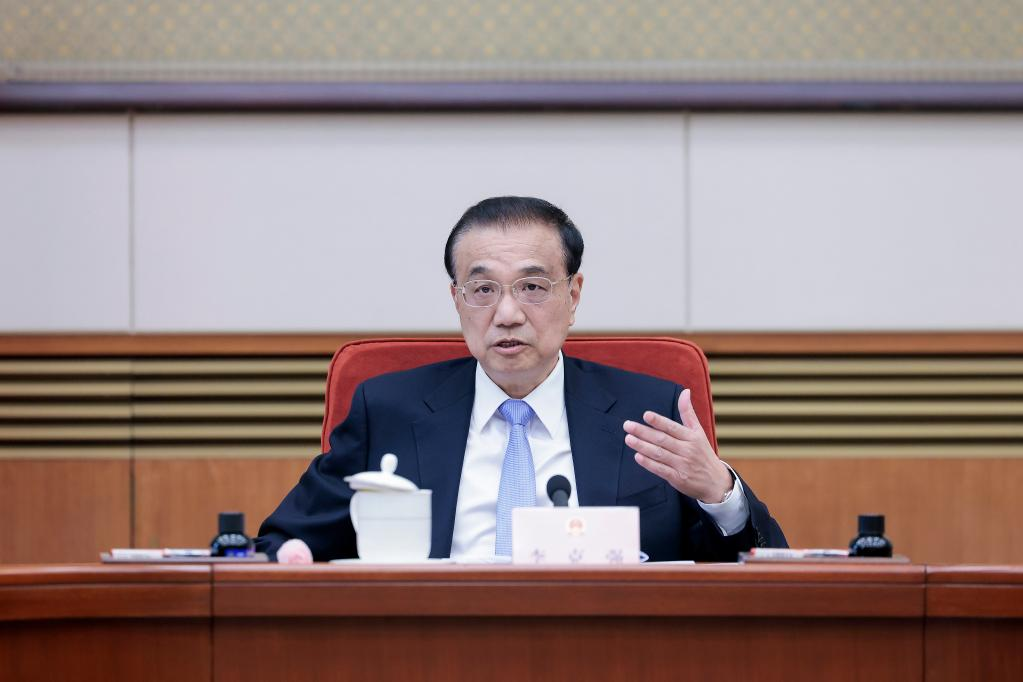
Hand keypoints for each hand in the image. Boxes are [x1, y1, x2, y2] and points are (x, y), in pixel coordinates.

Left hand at [623, 388, 732, 503]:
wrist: (716, 482)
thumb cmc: (703, 453)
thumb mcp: (699, 432)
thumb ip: (688, 413)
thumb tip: (685, 391)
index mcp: (692, 437)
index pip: (672, 427)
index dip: (659, 421)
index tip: (646, 415)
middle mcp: (687, 450)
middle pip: (662, 439)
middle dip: (643, 432)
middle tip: (627, 425)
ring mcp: (682, 465)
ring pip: (659, 454)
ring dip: (642, 446)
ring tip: (628, 438)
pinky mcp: (678, 478)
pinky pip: (661, 470)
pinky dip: (649, 463)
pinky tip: (637, 456)